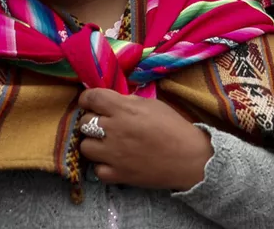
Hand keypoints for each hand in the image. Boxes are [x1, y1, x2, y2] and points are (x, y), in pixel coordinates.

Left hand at [77, 88, 213, 190]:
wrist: (190, 159)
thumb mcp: (153, 104)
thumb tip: (112, 102)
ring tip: (106, 144)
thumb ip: (129, 101)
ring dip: (93, 143)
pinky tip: (114, 162)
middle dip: (92, 121)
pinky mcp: (116, 174)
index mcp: (123, 109)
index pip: (91, 98)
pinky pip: (96, 169)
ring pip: (84, 146)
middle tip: (105, 124)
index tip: (91, 103)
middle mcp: (113, 130)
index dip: (87, 99)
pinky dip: (103, 165)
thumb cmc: (174, 128)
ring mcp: (112, 154)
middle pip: (84, 122)